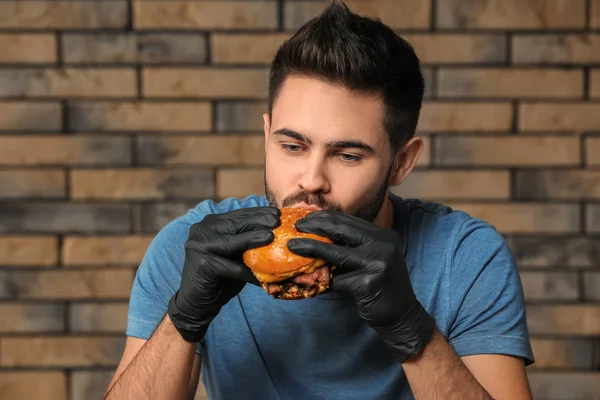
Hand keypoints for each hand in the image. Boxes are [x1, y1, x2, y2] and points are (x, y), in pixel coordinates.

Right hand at [168, 207, 279, 341]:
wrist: (198, 302)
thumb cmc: (222, 277)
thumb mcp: (237, 254)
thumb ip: (248, 241)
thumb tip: (276, 229)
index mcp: (211, 224)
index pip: (238, 215)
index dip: (258, 213)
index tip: (277, 212)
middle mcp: (202, 230)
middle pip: (235, 224)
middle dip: (258, 221)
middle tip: (277, 220)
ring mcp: (198, 245)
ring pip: (232, 242)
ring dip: (253, 239)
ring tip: (271, 237)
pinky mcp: (202, 264)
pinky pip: (230, 268)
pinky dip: (246, 272)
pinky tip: (261, 274)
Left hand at [287, 210, 434, 362]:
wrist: (402, 317)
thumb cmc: (381, 288)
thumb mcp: (371, 260)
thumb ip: (351, 247)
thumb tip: (317, 236)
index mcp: (383, 235)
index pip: (348, 221)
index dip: (324, 218)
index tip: (305, 218)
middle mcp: (383, 244)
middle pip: (341, 230)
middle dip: (315, 226)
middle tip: (295, 226)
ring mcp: (378, 262)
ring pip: (336, 252)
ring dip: (311, 248)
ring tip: (293, 245)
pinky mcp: (369, 283)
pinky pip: (338, 279)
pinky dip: (325, 280)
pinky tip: (313, 280)